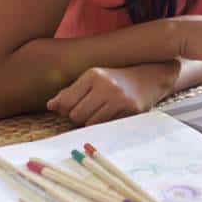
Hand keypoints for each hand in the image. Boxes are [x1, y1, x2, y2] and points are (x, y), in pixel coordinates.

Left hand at [46, 62, 179, 126]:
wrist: (150, 76)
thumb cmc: (115, 79)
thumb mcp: (93, 79)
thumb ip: (70, 92)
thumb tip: (51, 106)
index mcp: (93, 75)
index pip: (66, 102)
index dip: (65, 109)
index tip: (73, 107)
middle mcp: (106, 86)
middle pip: (76, 116)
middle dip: (78, 117)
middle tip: (88, 111)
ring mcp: (120, 99)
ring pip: (91, 124)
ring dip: (91, 122)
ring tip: (100, 112)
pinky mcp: (131, 111)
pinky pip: (107, 127)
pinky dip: (106, 124)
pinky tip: (113, 114)